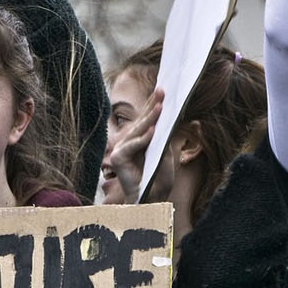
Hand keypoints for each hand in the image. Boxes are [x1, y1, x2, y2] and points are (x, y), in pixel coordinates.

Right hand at [101, 86, 162, 204]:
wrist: (153, 198)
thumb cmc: (159, 177)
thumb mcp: (166, 152)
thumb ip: (164, 136)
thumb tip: (170, 115)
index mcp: (139, 139)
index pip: (147, 118)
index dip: (153, 103)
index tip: (162, 89)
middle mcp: (127, 141)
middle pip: (141, 120)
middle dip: (152, 105)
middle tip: (161, 91)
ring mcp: (120, 149)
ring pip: (137, 131)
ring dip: (149, 119)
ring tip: (160, 107)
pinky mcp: (117, 159)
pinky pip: (131, 146)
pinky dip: (142, 139)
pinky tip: (152, 131)